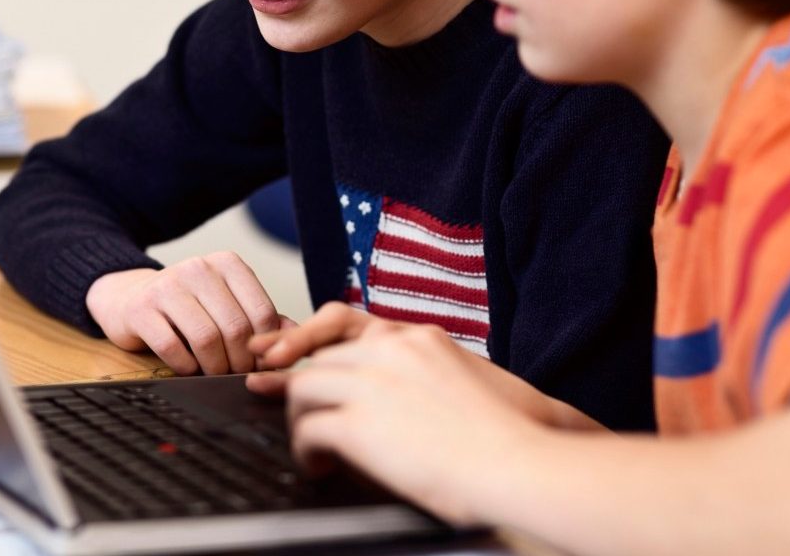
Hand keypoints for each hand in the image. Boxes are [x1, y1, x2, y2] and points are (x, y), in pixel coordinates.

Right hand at [85, 252, 295, 374]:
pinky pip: (172, 348)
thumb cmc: (188, 307)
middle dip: (241, 362)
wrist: (129, 296)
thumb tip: (296, 339)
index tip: (262, 365)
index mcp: (227, 264)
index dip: (266, 347)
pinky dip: (185, 366)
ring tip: (214, 373)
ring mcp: (167, 286)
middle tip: (237, 375)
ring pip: (206, 339)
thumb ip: (261, 319)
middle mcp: (199, 268)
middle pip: (236, 328)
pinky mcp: (141, 309)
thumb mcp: (225, 303)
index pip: (262, 312)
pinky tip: (187, 367)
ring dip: (214, 367)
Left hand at [247, 302, 600, 427]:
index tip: (278, 350)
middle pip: (318, 356)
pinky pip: (309, 430)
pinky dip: (306, 450)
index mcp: (417, 337)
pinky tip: (320, 466)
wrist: (522, 461)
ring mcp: (372, 382)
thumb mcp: (470, 382)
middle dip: (292, 378)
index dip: (306, 337)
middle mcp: (391, 348)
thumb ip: (427, 374)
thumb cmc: (512, 434)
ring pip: (303, 388)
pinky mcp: (360, 422)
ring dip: (301, 419)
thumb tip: (400, 399)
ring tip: (312, 448)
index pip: (344, 322)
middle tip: (267, 393)